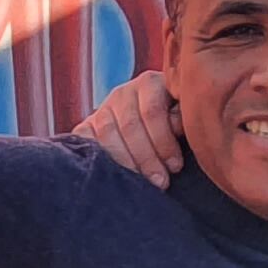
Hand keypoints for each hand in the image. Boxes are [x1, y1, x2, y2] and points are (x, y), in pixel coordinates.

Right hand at [74, 66, 188, 183]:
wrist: (148, 130)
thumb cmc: (174, 128)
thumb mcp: (183, 119)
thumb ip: (182, 120)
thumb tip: (180, 126)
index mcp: (150, 84)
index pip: (152, 111)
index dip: (163, 141)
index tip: (175, 167)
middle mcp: (124, 92)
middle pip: (130, 125)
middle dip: (147, 157)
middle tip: (160, 182)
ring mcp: (103, 108)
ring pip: (108, 133)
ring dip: (126, 162)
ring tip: (141, 183)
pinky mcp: (86, 126)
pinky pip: (84, 138)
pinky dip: (96, 156)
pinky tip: (112, 174)